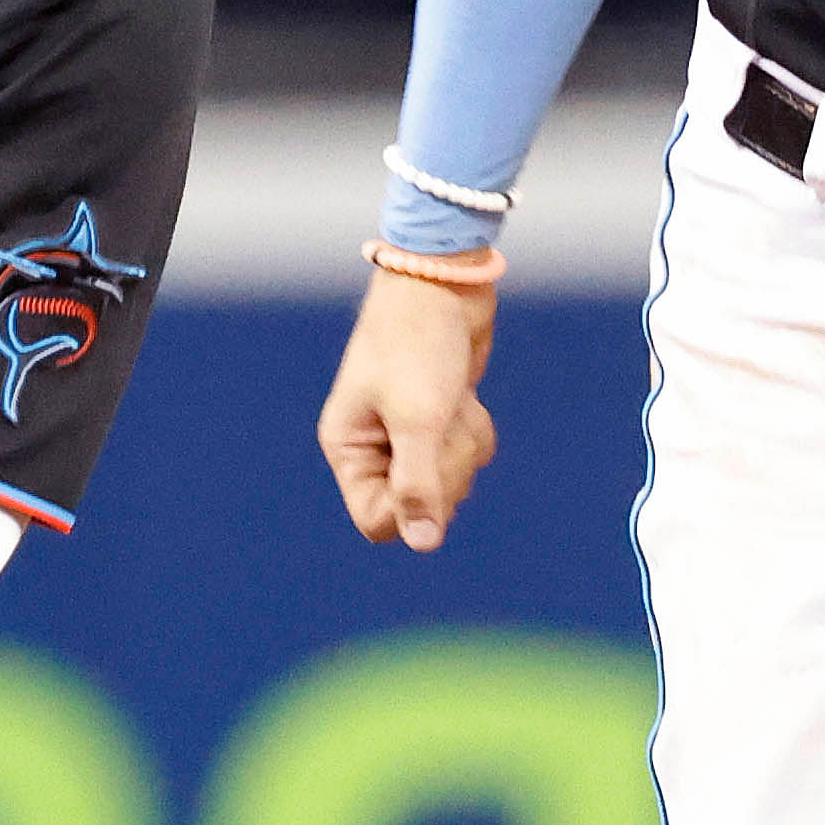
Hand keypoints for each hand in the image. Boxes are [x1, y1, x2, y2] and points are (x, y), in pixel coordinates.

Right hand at [317, 265, 500, 551]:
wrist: (443, 281)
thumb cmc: (417, 343)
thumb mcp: (417, 417)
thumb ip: (419, 483)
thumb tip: (422, 543)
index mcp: (349, 449)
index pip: (378, 521)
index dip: (411, 509)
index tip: (429, 469)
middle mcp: (375, 449)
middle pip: (422, 507)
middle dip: (446, 468)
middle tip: (444, 422)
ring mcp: (410, 436)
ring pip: (451, 481)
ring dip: (464, 443)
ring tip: (452, 400)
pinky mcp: (441, 421)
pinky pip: (468, 454)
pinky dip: (475, 428)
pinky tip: (464, 395)